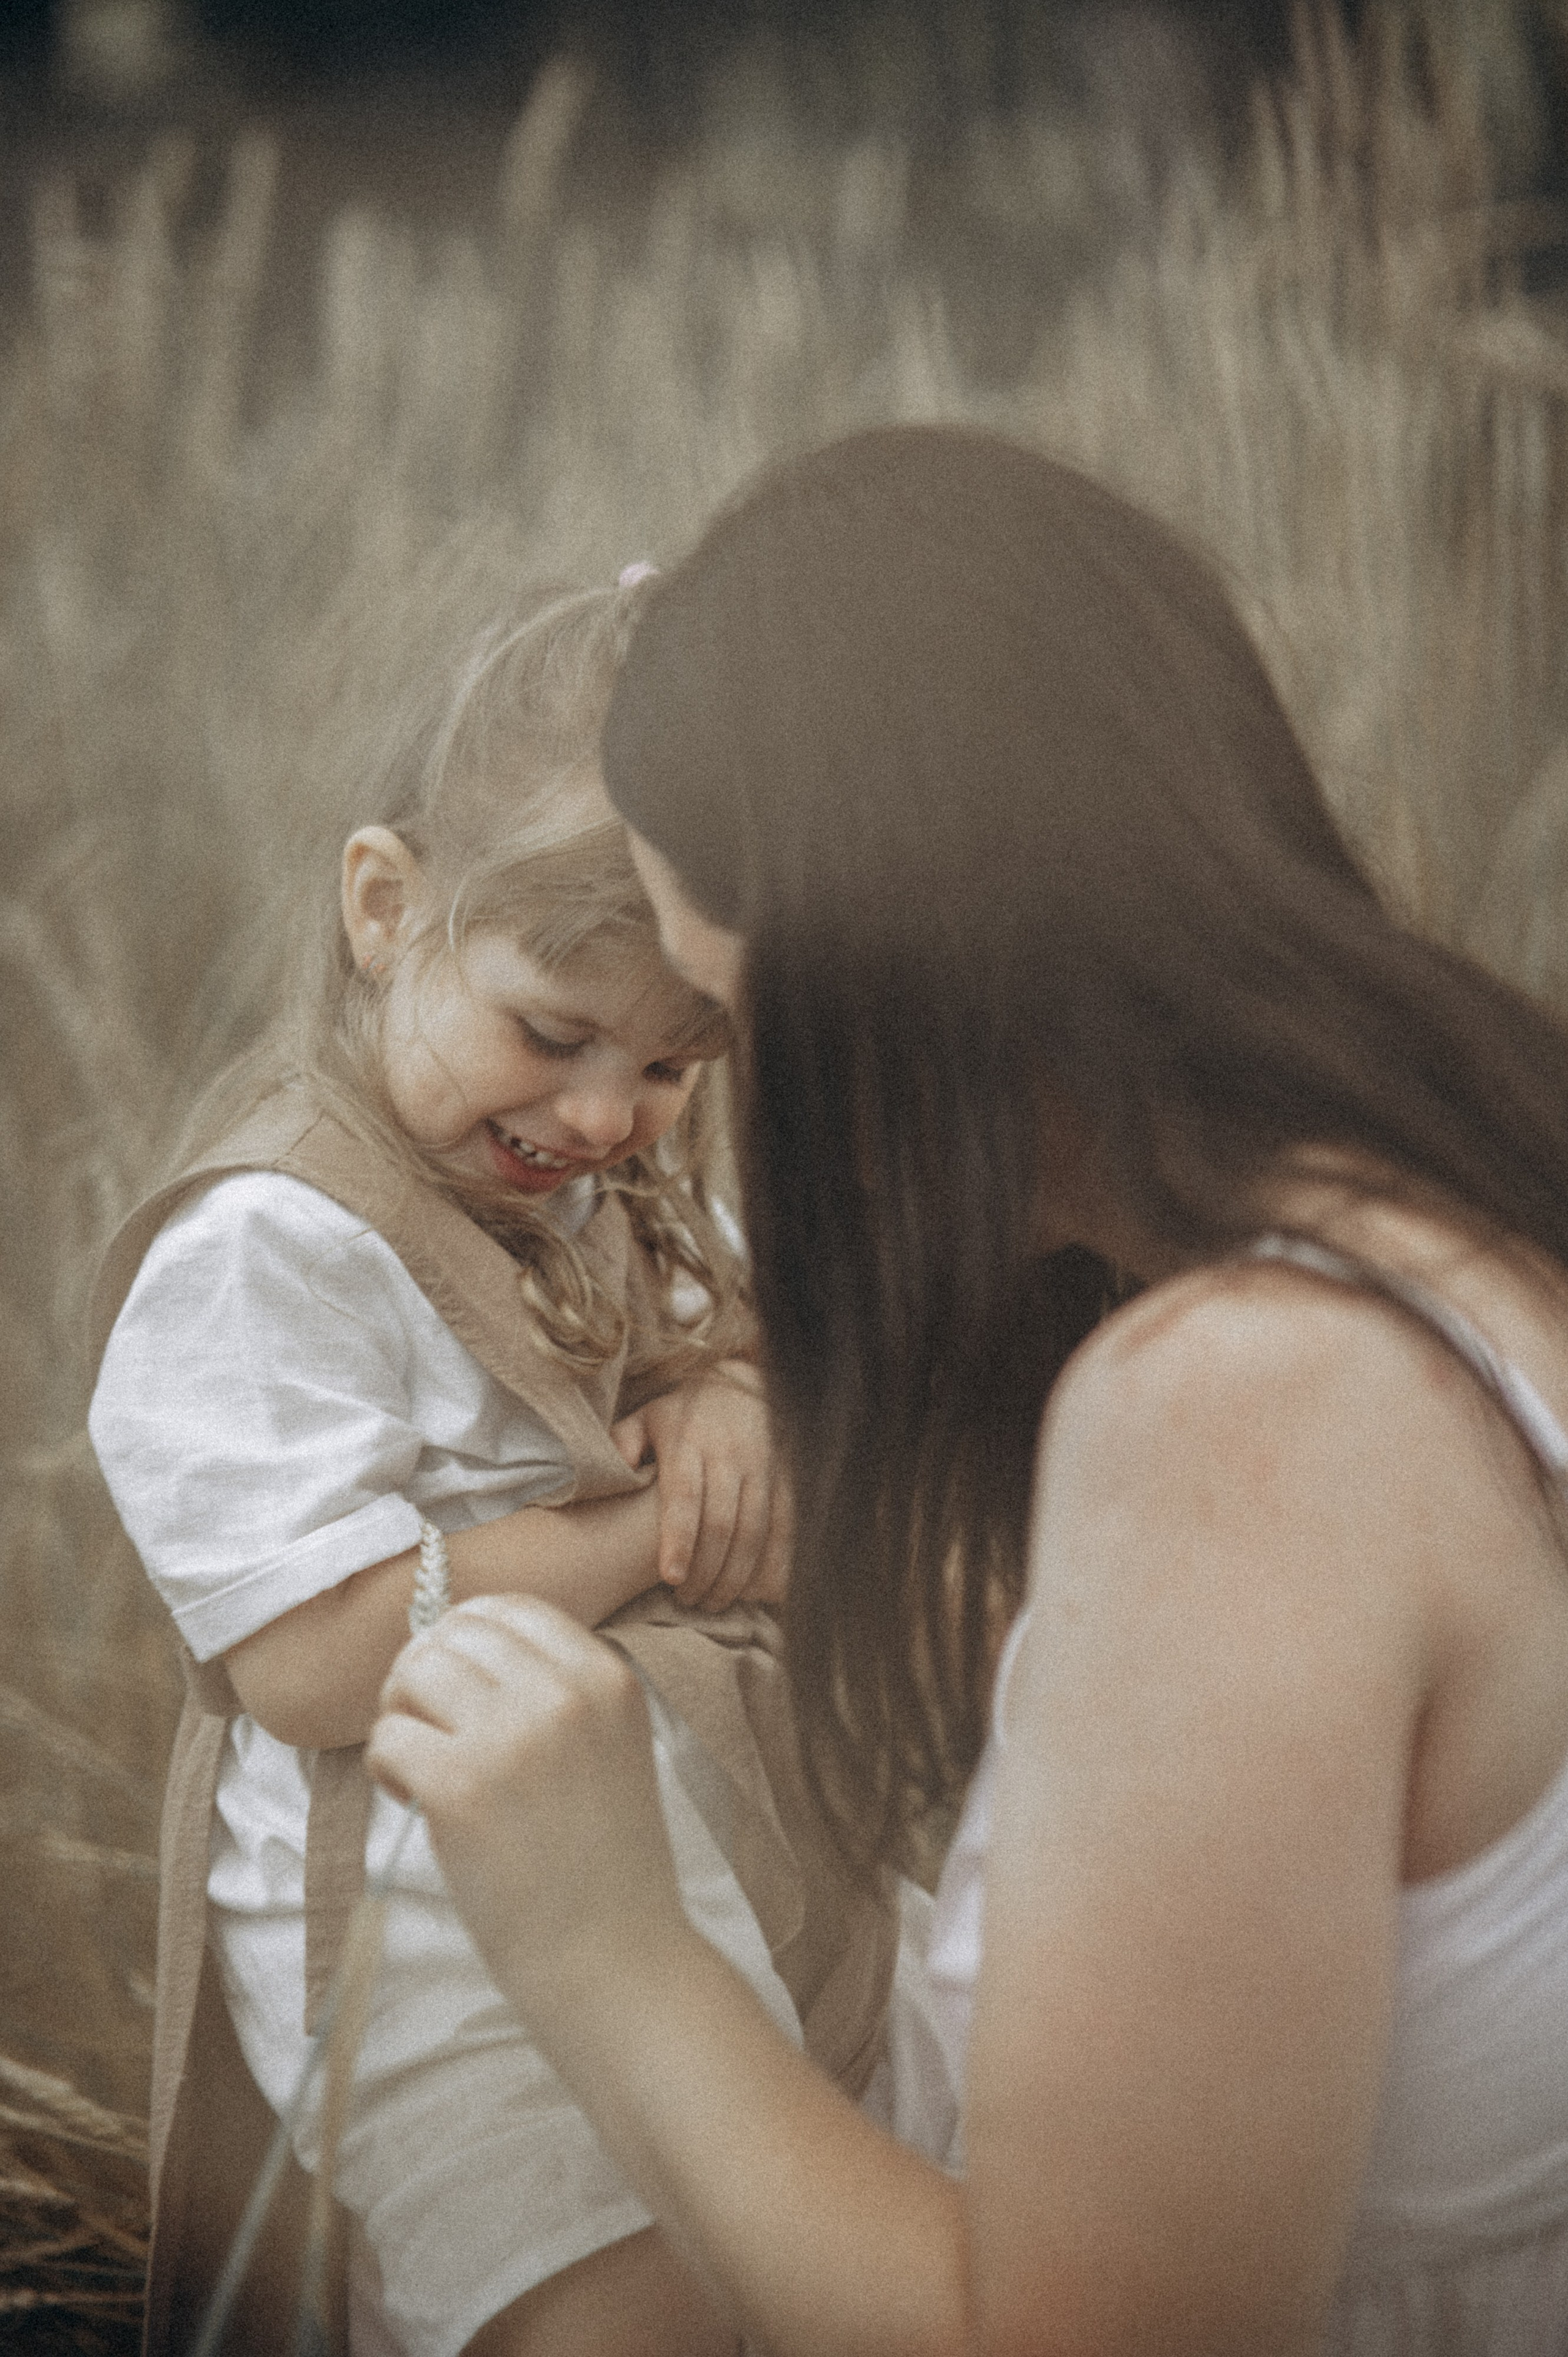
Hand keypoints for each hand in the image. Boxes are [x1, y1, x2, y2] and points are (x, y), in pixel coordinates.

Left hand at [367, 1595, 694, 2021]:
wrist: (614, 1963)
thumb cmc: (605, 1866)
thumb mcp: (611, 1748)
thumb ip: (557, 1692)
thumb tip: (459, 1647)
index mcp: (607, 1679)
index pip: (510, 1609)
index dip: (466, 1641)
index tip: (458, 1690)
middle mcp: (562, 1695)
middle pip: (453, 1635)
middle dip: (423, 1677)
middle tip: (428, 1731)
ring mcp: (511, 1739)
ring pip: (413, 1674)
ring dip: (401, 1716)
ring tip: (421, 1767)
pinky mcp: (460, 1788)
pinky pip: (388, 1739)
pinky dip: (387, 1769)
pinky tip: (413, 1803)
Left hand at [610, 1362, 791, 1610]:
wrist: (745, 1386)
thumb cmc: (685, 1414)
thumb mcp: (648, 1416)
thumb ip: (624, 1442)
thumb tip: (617, 1469)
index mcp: (688, 1441)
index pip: (684, 1496)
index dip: (680, 1539)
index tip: (671, 1578)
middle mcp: (729, 1454)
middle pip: (721, 1523)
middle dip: (706, 1571)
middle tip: (688, 1601)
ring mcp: (763, 1467)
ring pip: (755, 1531)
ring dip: (736, 1575)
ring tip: (714, 1602)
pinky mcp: (788, 1478)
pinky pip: (786, 1527)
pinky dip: (774, 1563)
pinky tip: (757, 1591)